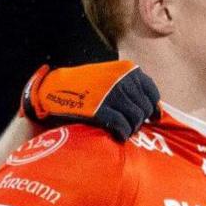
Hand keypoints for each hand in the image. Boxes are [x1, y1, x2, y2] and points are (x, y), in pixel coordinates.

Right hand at [21, 61, 159, 141]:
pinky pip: (121, 126)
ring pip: (135, 118)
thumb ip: (128, 86)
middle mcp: (121, 80)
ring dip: (131, 128)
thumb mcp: (108, 75)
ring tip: (123, 131)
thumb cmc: (81, 85)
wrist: (52, 89)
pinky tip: (117, 135)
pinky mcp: (101, 109)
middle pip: (144, 108)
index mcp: (126, 70)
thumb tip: (152, 108)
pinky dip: (122, 133)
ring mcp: (111, 94)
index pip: (151, 92)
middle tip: (130, 125)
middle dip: (139, 120)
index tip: (151, 117)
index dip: (152, 107)